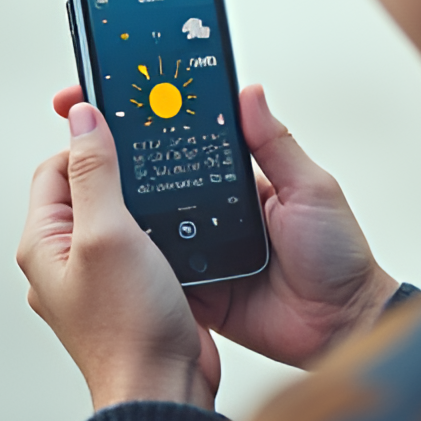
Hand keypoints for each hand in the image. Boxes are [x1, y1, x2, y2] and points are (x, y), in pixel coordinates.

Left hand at [18, 102, 218, 412]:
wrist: (162, 392)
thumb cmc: (127, 329)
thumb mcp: (108, 233)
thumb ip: (93, 172)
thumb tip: (81, 119)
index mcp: (41, 242)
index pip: (54, 169)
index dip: (85, 144)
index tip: (116, 130)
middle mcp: (62, 258)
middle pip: (84, 189)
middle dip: (115, 173)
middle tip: (144, 162)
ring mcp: (94, 274)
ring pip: (113, 215)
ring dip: (138, 201)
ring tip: (160, 199)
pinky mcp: (126, 287)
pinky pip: (136, 242)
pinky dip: (154, 229)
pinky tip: (174, 228)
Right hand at [52, 84, 397, 367]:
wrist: (343, 328)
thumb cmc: (338, 257)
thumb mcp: (311, 188)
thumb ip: (275, 144)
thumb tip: (248, 92)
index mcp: (231, 177)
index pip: (178, 136)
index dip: (142, 115)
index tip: (104, 92)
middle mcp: (205, 208)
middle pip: (149, 175)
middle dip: (110, 153)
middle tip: (77, 128)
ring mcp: (194, 246)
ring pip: (143, 220)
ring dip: (117, 204)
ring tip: (84, 182)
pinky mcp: (189, 283)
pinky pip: (152, 266)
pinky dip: (132, 256)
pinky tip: (110, 238)